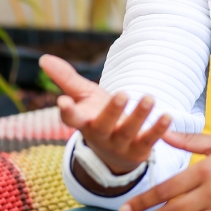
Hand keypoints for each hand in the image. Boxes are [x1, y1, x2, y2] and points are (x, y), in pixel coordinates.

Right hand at [39, 54, 171, 174]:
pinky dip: (158, 129)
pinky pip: (149, 141)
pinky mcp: (139, 151)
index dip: (66, 112)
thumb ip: (65, 78)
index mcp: (83, 121)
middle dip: (112, 111)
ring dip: (139, 116)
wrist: (116, 153)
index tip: (63, 101)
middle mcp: (100, 135)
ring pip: (128, 132)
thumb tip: (43, 58)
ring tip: (149, 98)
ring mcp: (120, 145)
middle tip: (122, 94)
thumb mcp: (83, 97)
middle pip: (103, 125)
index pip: (71, 119)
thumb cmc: (96, 116)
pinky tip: (167, 116)